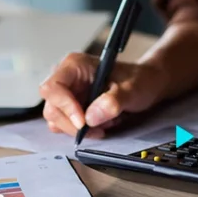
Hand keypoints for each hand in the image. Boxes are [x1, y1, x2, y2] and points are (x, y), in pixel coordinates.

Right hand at [39, 53, 167, 137]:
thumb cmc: (139, 80)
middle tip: (97, 129)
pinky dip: (83, 131)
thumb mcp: (131, 89)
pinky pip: (66, 125)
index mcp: (75, 65)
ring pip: (57, 120)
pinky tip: (101, 124)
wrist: (146, 84)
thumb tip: (91, 117)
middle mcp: (67, 79)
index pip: (53, 88)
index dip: (64, 107)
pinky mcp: (72, 108)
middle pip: (52, 108)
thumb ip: (113, 101)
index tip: (82, 122)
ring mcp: (68, 94)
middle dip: (73, 124)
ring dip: (79, 129)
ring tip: (104, 124)